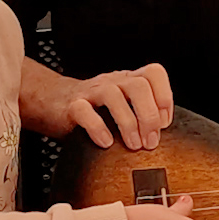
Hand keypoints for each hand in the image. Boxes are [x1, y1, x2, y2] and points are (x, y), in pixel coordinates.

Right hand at [49, 64, 173, 150]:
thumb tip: (161, 137)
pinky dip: (97, 127)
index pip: (154, 73)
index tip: (164, 124)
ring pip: (113, 96)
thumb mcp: (123, 107)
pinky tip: (105, 142)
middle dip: (149, 116)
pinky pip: (85, 111)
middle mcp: (113, 81)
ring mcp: (92, 91)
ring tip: (133, 145)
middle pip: (139, 86)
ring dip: (128, 123)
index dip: (164, 97)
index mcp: (129, 80)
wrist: (54, 103)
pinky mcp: (72, 105)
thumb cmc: (95, 110)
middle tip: (150, 141)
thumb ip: (141, 115)